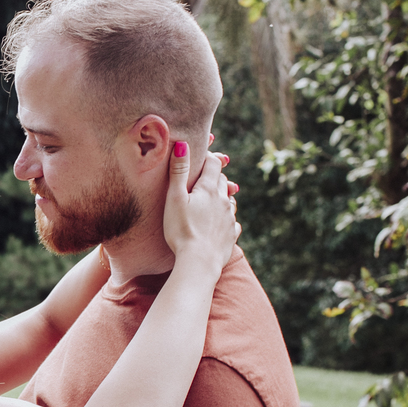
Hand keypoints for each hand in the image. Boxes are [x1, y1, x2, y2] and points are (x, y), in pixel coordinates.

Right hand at [162, 142, 239, 275]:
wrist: (198, 262)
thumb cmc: (181, 230)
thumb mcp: (174, 199)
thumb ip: (178, 171)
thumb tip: (182, 145)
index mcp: (210, 189)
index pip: (213, 164)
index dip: (207, 157)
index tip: (199, 157)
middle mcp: (224, 201)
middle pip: (222, 180)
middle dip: (214, 176)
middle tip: (203, 177)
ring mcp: (230, 218)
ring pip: (229, 200)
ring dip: (222, 197)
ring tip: (213, 200)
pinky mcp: (231, 235)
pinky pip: (233, 222)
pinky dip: (226, 219)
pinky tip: (220, 223)